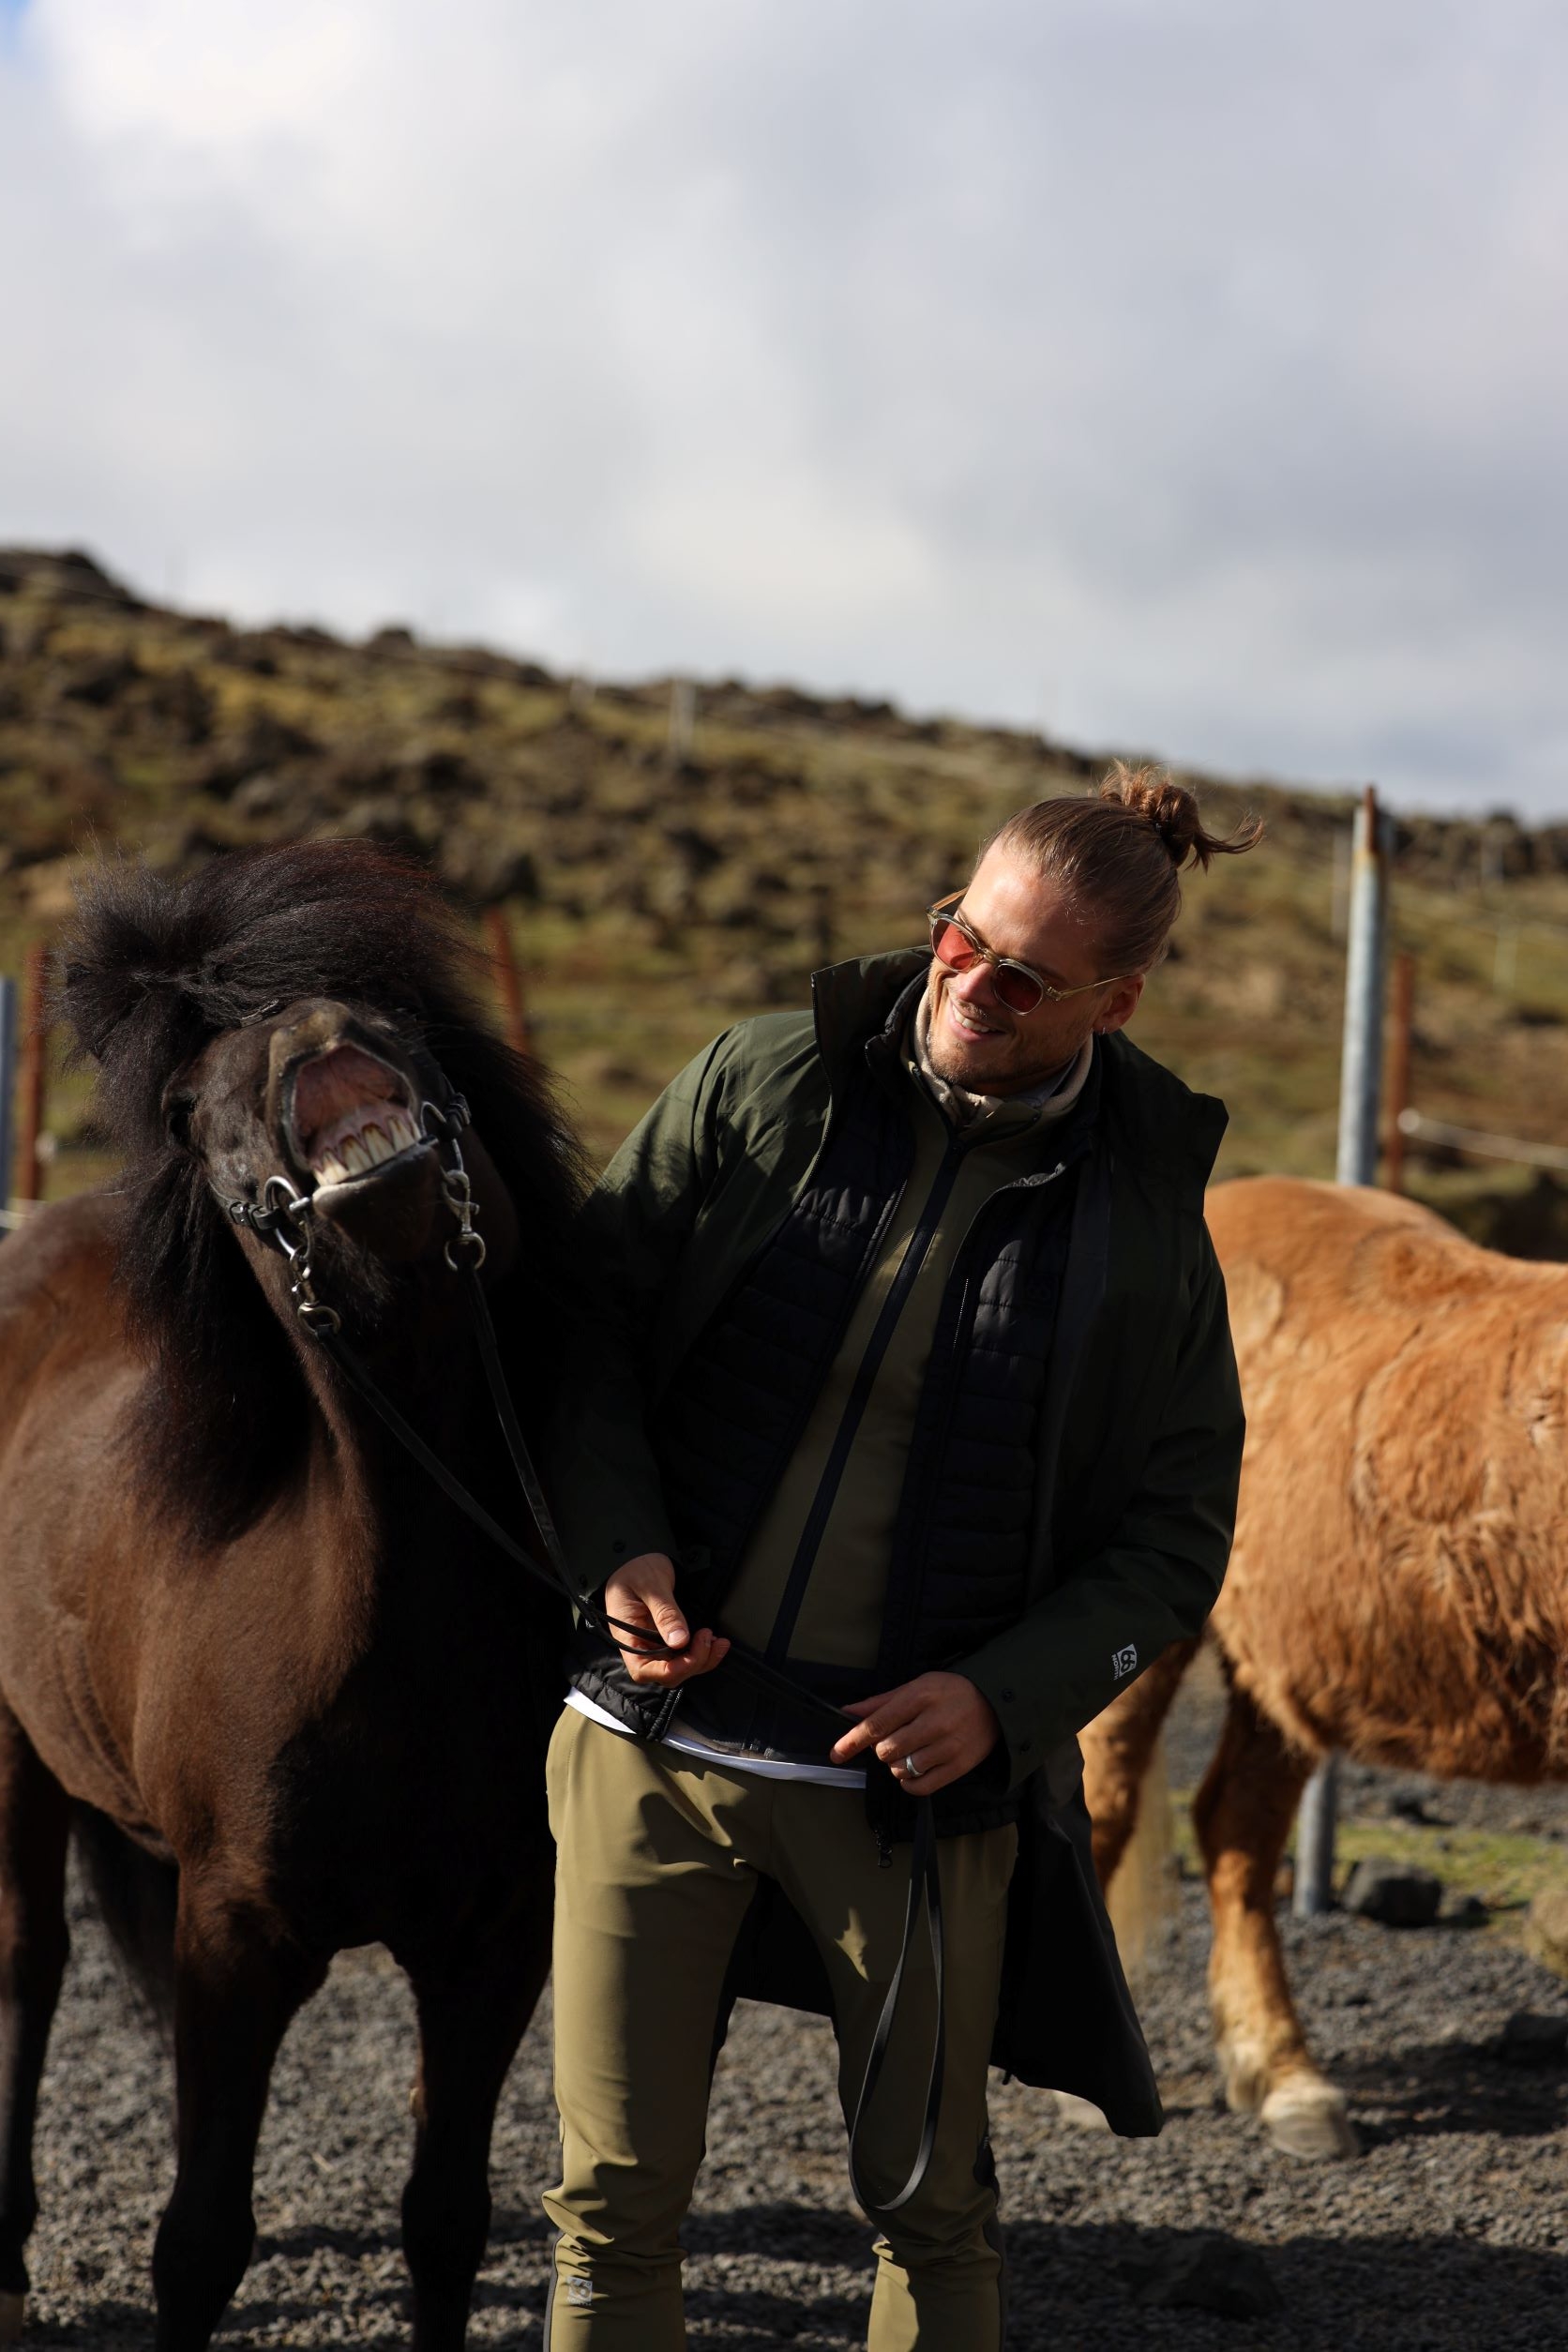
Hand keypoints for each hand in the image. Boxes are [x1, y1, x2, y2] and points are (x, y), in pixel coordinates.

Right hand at [602, 1553, 729, 1687]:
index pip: (643, 1670)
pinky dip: (702, 1652)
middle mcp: (640, 1646)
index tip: (690, 1655)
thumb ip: (665, 1613)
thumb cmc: (637, 1568)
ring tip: (719, 1642)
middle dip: (692, 1663)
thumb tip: (679, 1641)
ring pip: (679, 1667)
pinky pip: (684, 1654)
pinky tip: (715, 1641)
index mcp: (628, 1636)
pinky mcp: (668, 1638)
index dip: (669, 1670)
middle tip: (708, 1637)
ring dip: (702, 1660)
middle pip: (666, 1673)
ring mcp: (655, 1644)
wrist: (639, 1556)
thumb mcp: (651, 1585)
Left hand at [829, 1671, 1000, 1796]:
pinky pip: (921, 1786)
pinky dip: (909, 1783)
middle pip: (886, 1750)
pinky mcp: (959, 1766)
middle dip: (881, 1749)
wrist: (996, 1704)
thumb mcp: (917, 1686)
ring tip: (908, 1752)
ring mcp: (948, 1747)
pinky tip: (912, 1771)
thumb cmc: (951, 1692)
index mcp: (920, 1697)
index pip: (877, 1724)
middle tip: (894, 1740)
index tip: (837, 1752)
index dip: (852, 1740)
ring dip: (896, 1765)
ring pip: (901, 1769)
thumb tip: (849, 1711)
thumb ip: (882, 1702)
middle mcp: (934, 1722)